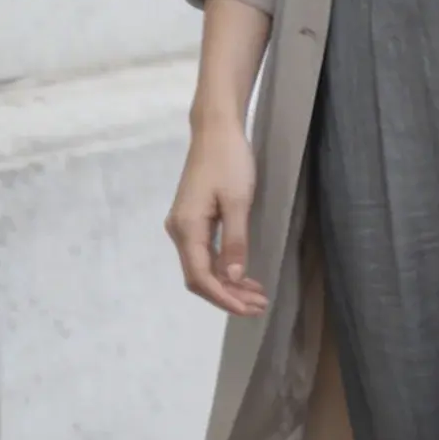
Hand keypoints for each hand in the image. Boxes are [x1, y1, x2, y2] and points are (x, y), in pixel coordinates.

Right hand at [164, 117, 268, 317]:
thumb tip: (232, 276)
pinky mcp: (192, 219)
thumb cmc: (229, 161)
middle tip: (260, 305)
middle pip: (199, 277)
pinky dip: (224, 267)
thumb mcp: (238, 201)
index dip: (223, 298)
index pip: (200, 276)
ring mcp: (184, 225)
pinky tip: (243, 274)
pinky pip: (205, 253)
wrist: (216, 130)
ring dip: (228, 284)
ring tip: (256, 295)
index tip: (249, 309)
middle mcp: (179, 231)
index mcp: (187, 228)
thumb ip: (235, 240)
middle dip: (228, 295)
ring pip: (202, 267)